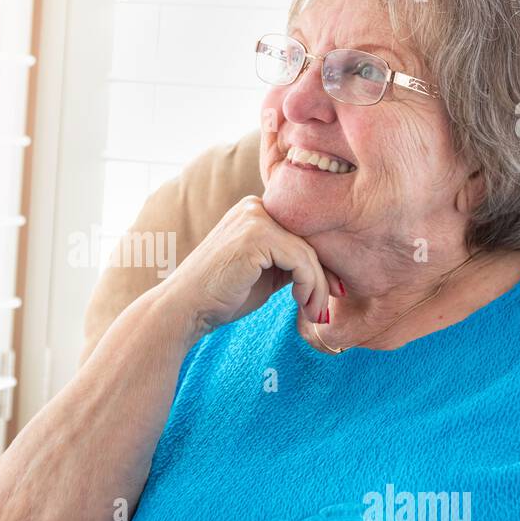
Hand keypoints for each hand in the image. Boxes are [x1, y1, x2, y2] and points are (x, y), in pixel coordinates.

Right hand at [158, 195, 343, 336]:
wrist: (185, 309)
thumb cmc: (222, 296)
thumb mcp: (266, 275)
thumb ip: (290, 263)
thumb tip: (329, 268)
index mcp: (255, 211)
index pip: (302, 234)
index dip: (322, 264)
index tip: (334, 292)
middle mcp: (255, 207)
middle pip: (308, 240)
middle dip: (324, 277)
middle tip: (327, 308)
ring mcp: (254, 218)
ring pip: (308, 252)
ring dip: (318, 288)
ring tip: (315, 314)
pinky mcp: (256, 235)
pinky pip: (300, 260)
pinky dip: (309, 285)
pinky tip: (301, 304)